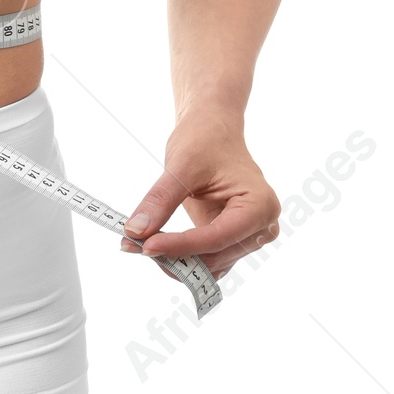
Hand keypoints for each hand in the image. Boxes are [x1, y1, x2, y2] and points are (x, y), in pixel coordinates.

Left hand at [119, 111, 280, 279]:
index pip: (217, 238)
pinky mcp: (233, 239)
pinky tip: (156, 242)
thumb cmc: (204, 139)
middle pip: (214, 256)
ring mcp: (249, 236)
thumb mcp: (181, 166)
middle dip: (175, 255)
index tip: (145, 246)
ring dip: (177, 260)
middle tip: (132, 244)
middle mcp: (262, 227)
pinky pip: (208, 259)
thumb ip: (160, 200)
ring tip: (140, 242)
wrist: (213, 128)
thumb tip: (135, 231)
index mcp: (259, 206)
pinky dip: (182, 256)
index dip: (180, 246)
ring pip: (210, 265)